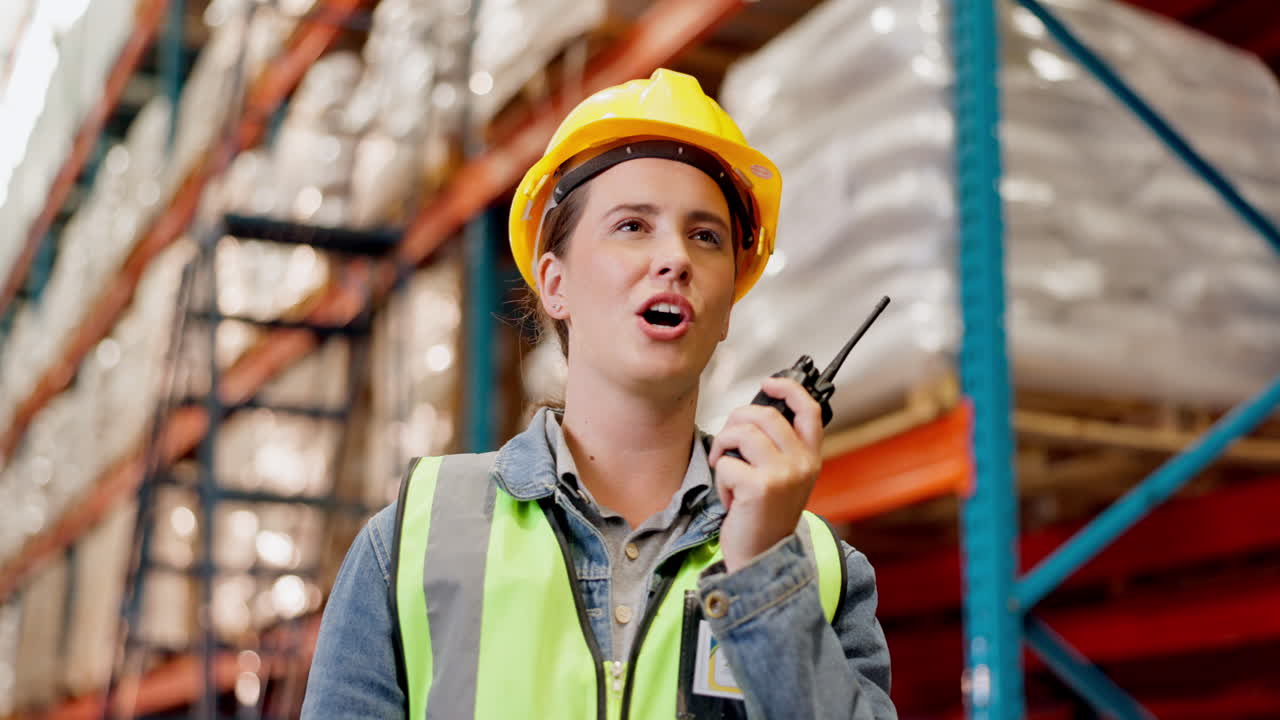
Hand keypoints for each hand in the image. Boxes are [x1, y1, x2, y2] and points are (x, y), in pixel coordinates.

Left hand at [708, 376, 824, 572]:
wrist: (762, 558)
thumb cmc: (766, 516)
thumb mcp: (786, 479)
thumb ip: (779, 447)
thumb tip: (752, 415)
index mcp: (811, 457)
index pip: (809, 410)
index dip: (788, 389)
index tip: (769, 384)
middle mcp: (802, 463)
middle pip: (763, 414)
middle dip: (735, 422)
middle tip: (727, 443)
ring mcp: (783, 474)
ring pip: (740, 433)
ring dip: (722, 449)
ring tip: (726, 472)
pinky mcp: (759, 487)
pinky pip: (725, 462)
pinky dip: (719, 480)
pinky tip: (730, 499)